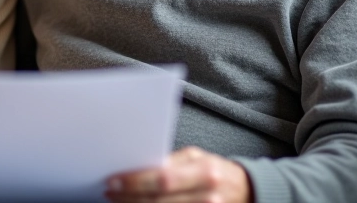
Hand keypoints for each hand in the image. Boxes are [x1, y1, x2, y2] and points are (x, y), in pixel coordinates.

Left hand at [104, 146, 251, 202]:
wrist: (246, 190)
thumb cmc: (215, 170)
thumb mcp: (196, 158)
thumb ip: (171, 162)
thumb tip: (138, 165)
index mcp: (205, 172)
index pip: (162, 178)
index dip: (135, 181)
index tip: (114, 181)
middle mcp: (208, 196)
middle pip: (159, 200)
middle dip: (129, 197)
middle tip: (110, 192)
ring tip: (119, 201)